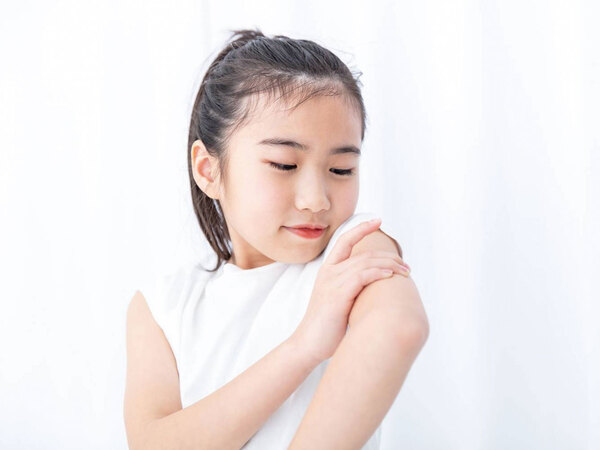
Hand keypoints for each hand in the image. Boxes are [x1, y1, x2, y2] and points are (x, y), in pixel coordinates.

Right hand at [291, 218, 409, 363]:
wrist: (308, 344)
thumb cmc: (326, 327)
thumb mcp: (339, 301)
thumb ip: (352, 289)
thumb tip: (375, 287)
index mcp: (328, 271)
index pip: (345, 240)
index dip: (361, 228)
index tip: (378, 220)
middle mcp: (329, 272)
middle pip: (363, 253)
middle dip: (388, 256)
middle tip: (406, 266)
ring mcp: (332, 282)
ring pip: (366, 262)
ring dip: (389, 265)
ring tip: (405, 271)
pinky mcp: (338, 294)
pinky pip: (362, 276)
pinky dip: (378, 273)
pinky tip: (390, 276)